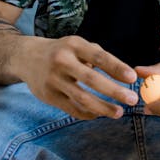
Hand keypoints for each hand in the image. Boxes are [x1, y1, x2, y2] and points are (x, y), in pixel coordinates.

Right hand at [17, 35, 137, 119]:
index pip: (99, 57)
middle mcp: (62, 61)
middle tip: (132, 99)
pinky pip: (71, 108)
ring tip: (119, 112)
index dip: (117, 67)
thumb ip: (98, 56)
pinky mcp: (48, 96)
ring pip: (81, 98)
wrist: (27, 57)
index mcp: (74, 45)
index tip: (133, 78)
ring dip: (103, 107)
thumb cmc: (62, 51)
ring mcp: (53, 80)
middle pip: (91, 79)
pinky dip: (87, 113)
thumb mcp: (77, 45)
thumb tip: (123, 73)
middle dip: (114, 91)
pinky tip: (99, 114)